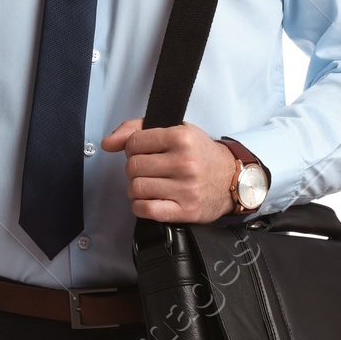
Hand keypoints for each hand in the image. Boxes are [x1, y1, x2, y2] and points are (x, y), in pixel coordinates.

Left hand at [102, 119, 238, 221]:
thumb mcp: (176, 130)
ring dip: (137, 189)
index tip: (144, 153)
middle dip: (135, 169)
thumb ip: (137, 129)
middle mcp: (185, 162)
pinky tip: (151, 200)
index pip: (134, 142)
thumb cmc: (202, 155)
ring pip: (136, 188)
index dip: (133, 148)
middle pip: (133, 167)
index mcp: (182, 138)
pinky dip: (140, 206)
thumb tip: (108, 143)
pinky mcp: (185, 210)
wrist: (232, 179)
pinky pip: (146, 209)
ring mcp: (185, 188)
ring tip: (151, 185)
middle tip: (149, 170)